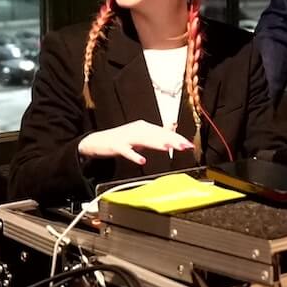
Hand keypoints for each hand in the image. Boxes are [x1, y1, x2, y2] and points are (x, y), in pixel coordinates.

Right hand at [78, 119, 193, 166]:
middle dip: (172, 140)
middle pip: (156, 134)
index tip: (189, 145)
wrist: (97, 142)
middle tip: (185, 146)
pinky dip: (134, 155)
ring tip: (168, 148)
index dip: (177, 138)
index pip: (163, 132)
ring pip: (144, 140)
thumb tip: (174, 126)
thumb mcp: (141, 134)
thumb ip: (157, 132)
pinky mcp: (116, 146)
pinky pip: (126, 151)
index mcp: (144, 127)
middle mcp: (137, 129)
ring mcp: (126, 137)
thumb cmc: (121, 139)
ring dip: (156, 143)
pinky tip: (142, 160)